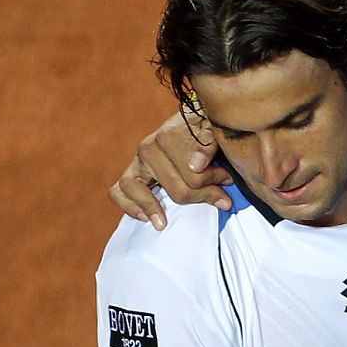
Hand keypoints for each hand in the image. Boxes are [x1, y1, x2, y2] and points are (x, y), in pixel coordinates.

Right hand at [109, 110, 232, 228]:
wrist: (193, 125)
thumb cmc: (206, 132)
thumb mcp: (214, 130)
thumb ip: (209, 143)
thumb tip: (195, 165)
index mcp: (169, 134)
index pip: (193, 174)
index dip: (214, 181)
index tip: (227, 180)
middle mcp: (149, 146)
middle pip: (175, 189)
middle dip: (201, 195)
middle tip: (219, 196)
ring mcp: (138, 161)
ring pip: (140, 190)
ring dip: (156, 207)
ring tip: (166, 222)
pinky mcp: (131, 174)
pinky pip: (118, 192)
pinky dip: (130, 206)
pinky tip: (146, 218)